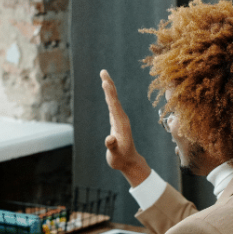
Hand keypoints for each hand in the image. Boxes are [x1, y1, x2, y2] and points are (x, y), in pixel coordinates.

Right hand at [101, 69, 149, 186]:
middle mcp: (122, 119)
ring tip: (103, 77)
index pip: (114, 106)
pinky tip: (107, 90)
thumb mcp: (115, 155)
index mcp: (121, 124)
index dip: (109, 94)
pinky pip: (113, 105)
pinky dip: (109, 96)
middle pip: (114, 98)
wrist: (129, 162)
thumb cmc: (121, 159)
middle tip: (103, 71)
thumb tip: (109, 139)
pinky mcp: (117, 121)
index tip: (105, 82)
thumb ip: (112, 146)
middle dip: (109, 84)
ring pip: (114, 100)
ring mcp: (120, 119)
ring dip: (109, 88)